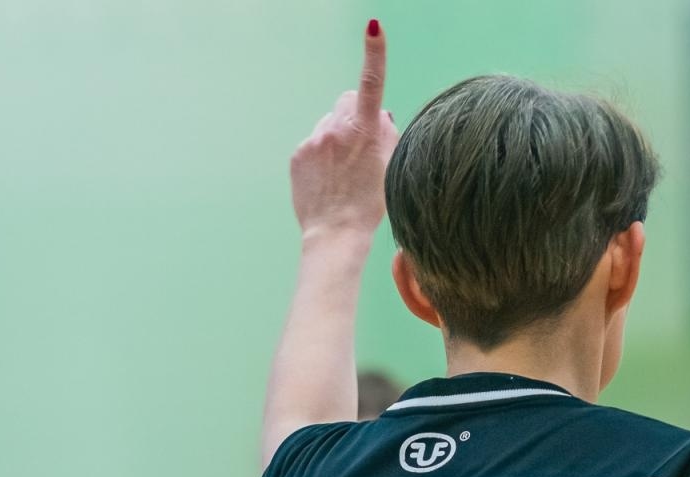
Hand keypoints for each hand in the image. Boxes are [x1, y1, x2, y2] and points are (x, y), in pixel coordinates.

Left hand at [290, 20, 397, 241]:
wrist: (335, 234)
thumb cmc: (370, 205)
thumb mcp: (391, 169)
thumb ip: (388, 134)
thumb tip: (382, 115)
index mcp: (365, 131)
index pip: (371, 84)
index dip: (375, 53)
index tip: (373, 28)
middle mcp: (336, 129)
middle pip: (346, 102)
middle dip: (355, 115)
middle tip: (362, 147)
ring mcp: (314, 140)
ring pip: (329, 124)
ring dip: (337, 137)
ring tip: (343, 171)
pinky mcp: (298, 153)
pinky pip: (314, 142)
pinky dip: (322, 154)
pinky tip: (328, 178)